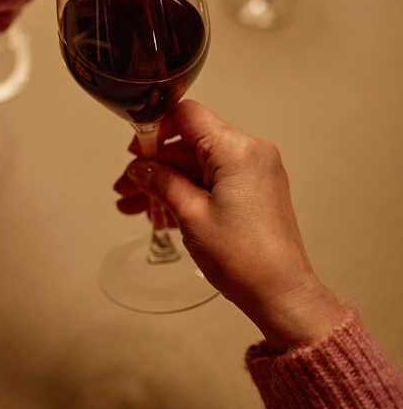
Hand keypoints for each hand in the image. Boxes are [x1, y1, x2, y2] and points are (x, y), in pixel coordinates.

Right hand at [116, 100, 343, 351]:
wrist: (280, 293)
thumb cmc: (243, 257)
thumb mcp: (189, 214)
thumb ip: (161, 182)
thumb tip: (140, 169)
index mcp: (236, 150)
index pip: (187, 115)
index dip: (156, 129)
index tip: (136, 152)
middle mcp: (250, 153)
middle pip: (188, 143)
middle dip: (154, 166)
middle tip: (126, 189)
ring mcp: (254, 172)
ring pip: (197, 165)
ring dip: (165, 183)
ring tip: (135, 207)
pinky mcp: (254, 191)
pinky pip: (212, 180)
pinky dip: (186, 192)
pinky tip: (161, 213)